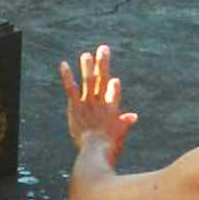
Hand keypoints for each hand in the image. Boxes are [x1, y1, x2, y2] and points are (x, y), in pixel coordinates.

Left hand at [59, 45, 137, 160]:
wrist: (95, 150)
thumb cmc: (109, 146)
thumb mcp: (120, 135)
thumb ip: (125, 123)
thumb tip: (134, 115)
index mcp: (112, 110)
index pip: (114, 94)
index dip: (114, 88)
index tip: (115, 81)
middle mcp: (101, 103)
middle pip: (102, 80)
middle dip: (103, 63)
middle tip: (104, 48)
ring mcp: (88, 103)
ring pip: (88, 81)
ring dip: (87, 67)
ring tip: (85, 55)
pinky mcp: (75, 106)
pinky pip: (71, 88)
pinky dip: (68, 76)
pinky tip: (64, 65)